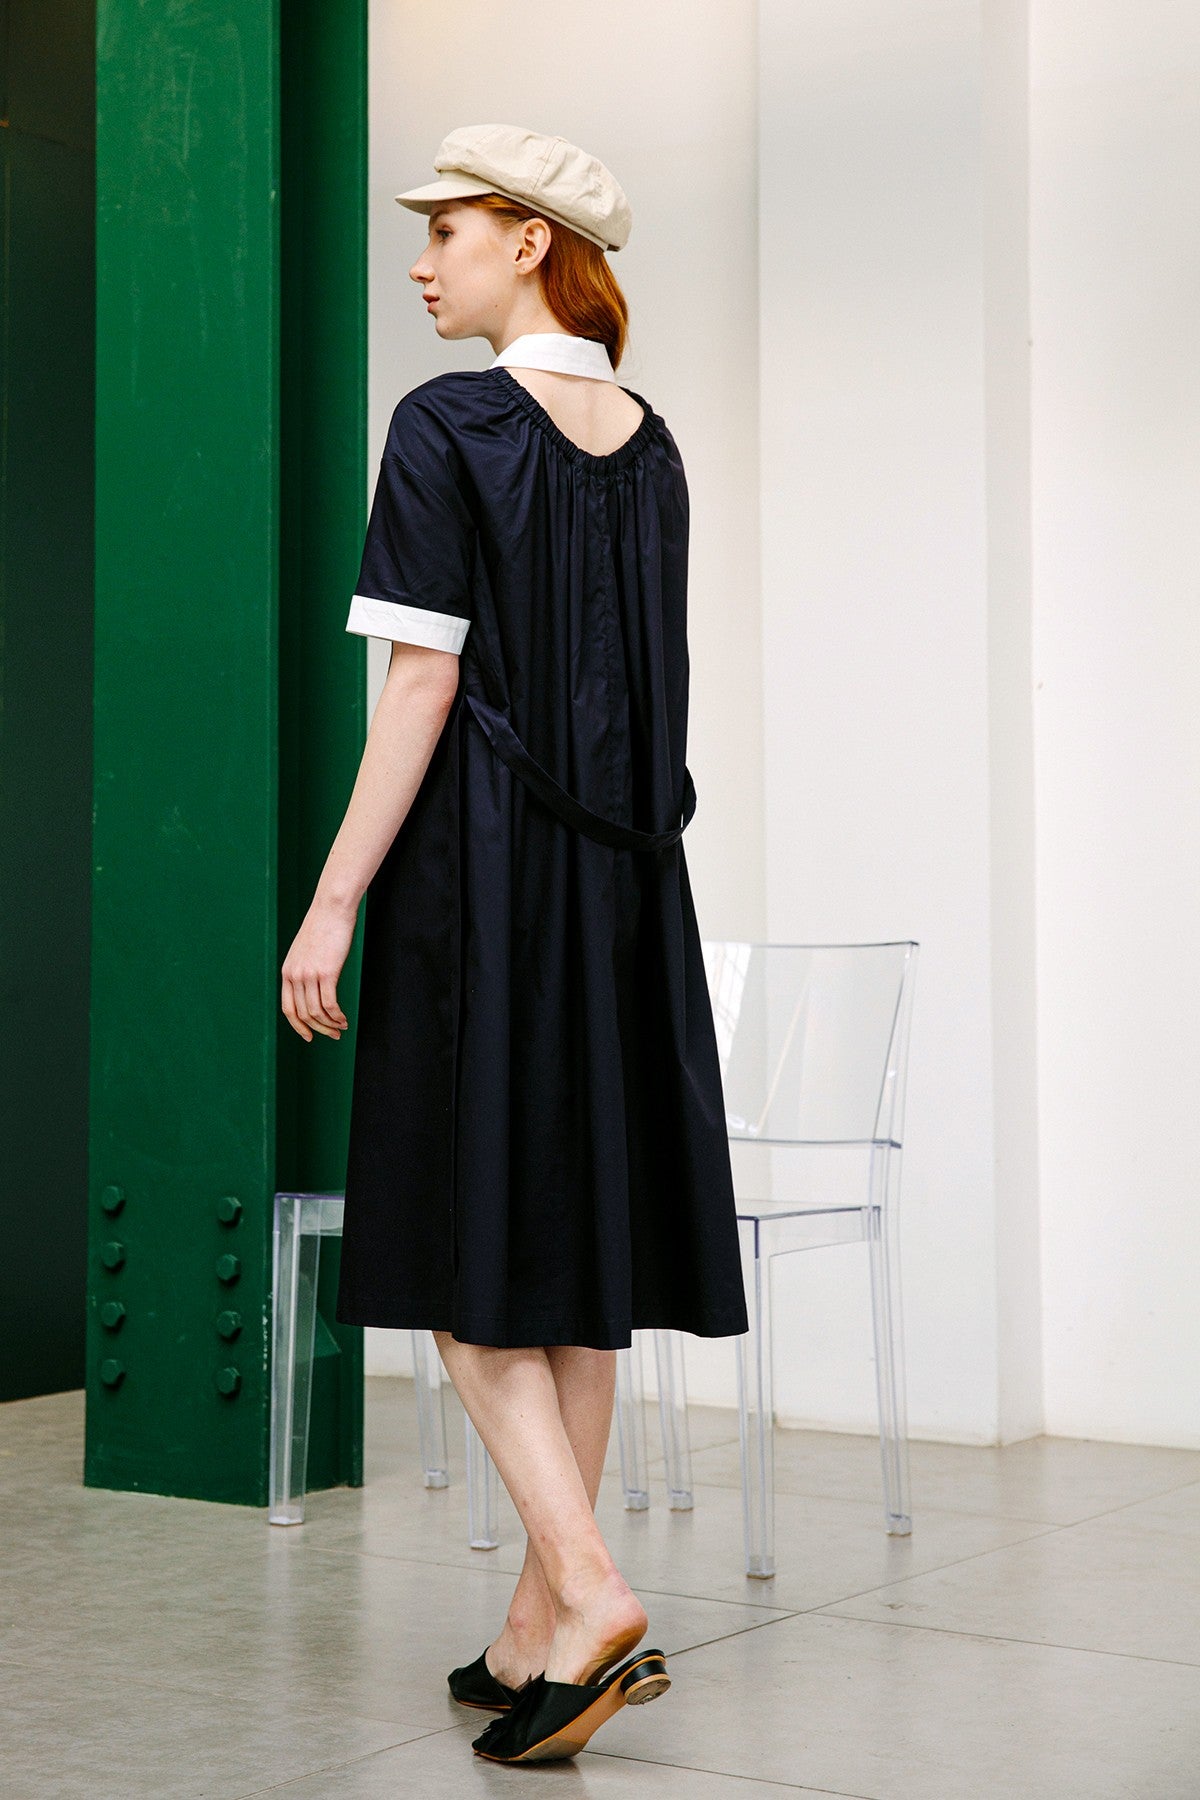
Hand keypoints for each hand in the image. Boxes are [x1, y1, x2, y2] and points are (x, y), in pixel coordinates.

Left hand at [282, 897, 355, 1041]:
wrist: (331, 910)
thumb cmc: (322, 928)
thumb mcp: (305, 951)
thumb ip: (305, 970)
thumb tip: (312, 988)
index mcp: (287, 972)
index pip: (288, 1009)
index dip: (298, 1026)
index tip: (309, 1035)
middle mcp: (295, 975)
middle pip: (304, 1014)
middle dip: (319, 1029)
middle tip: (333, 1035)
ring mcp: (310, 974)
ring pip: (317, 1012)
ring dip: (330, 1024)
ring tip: (342, 1027)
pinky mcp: (327, 972)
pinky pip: (330, 1004)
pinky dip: (337, 1016)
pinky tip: (344, 1019)